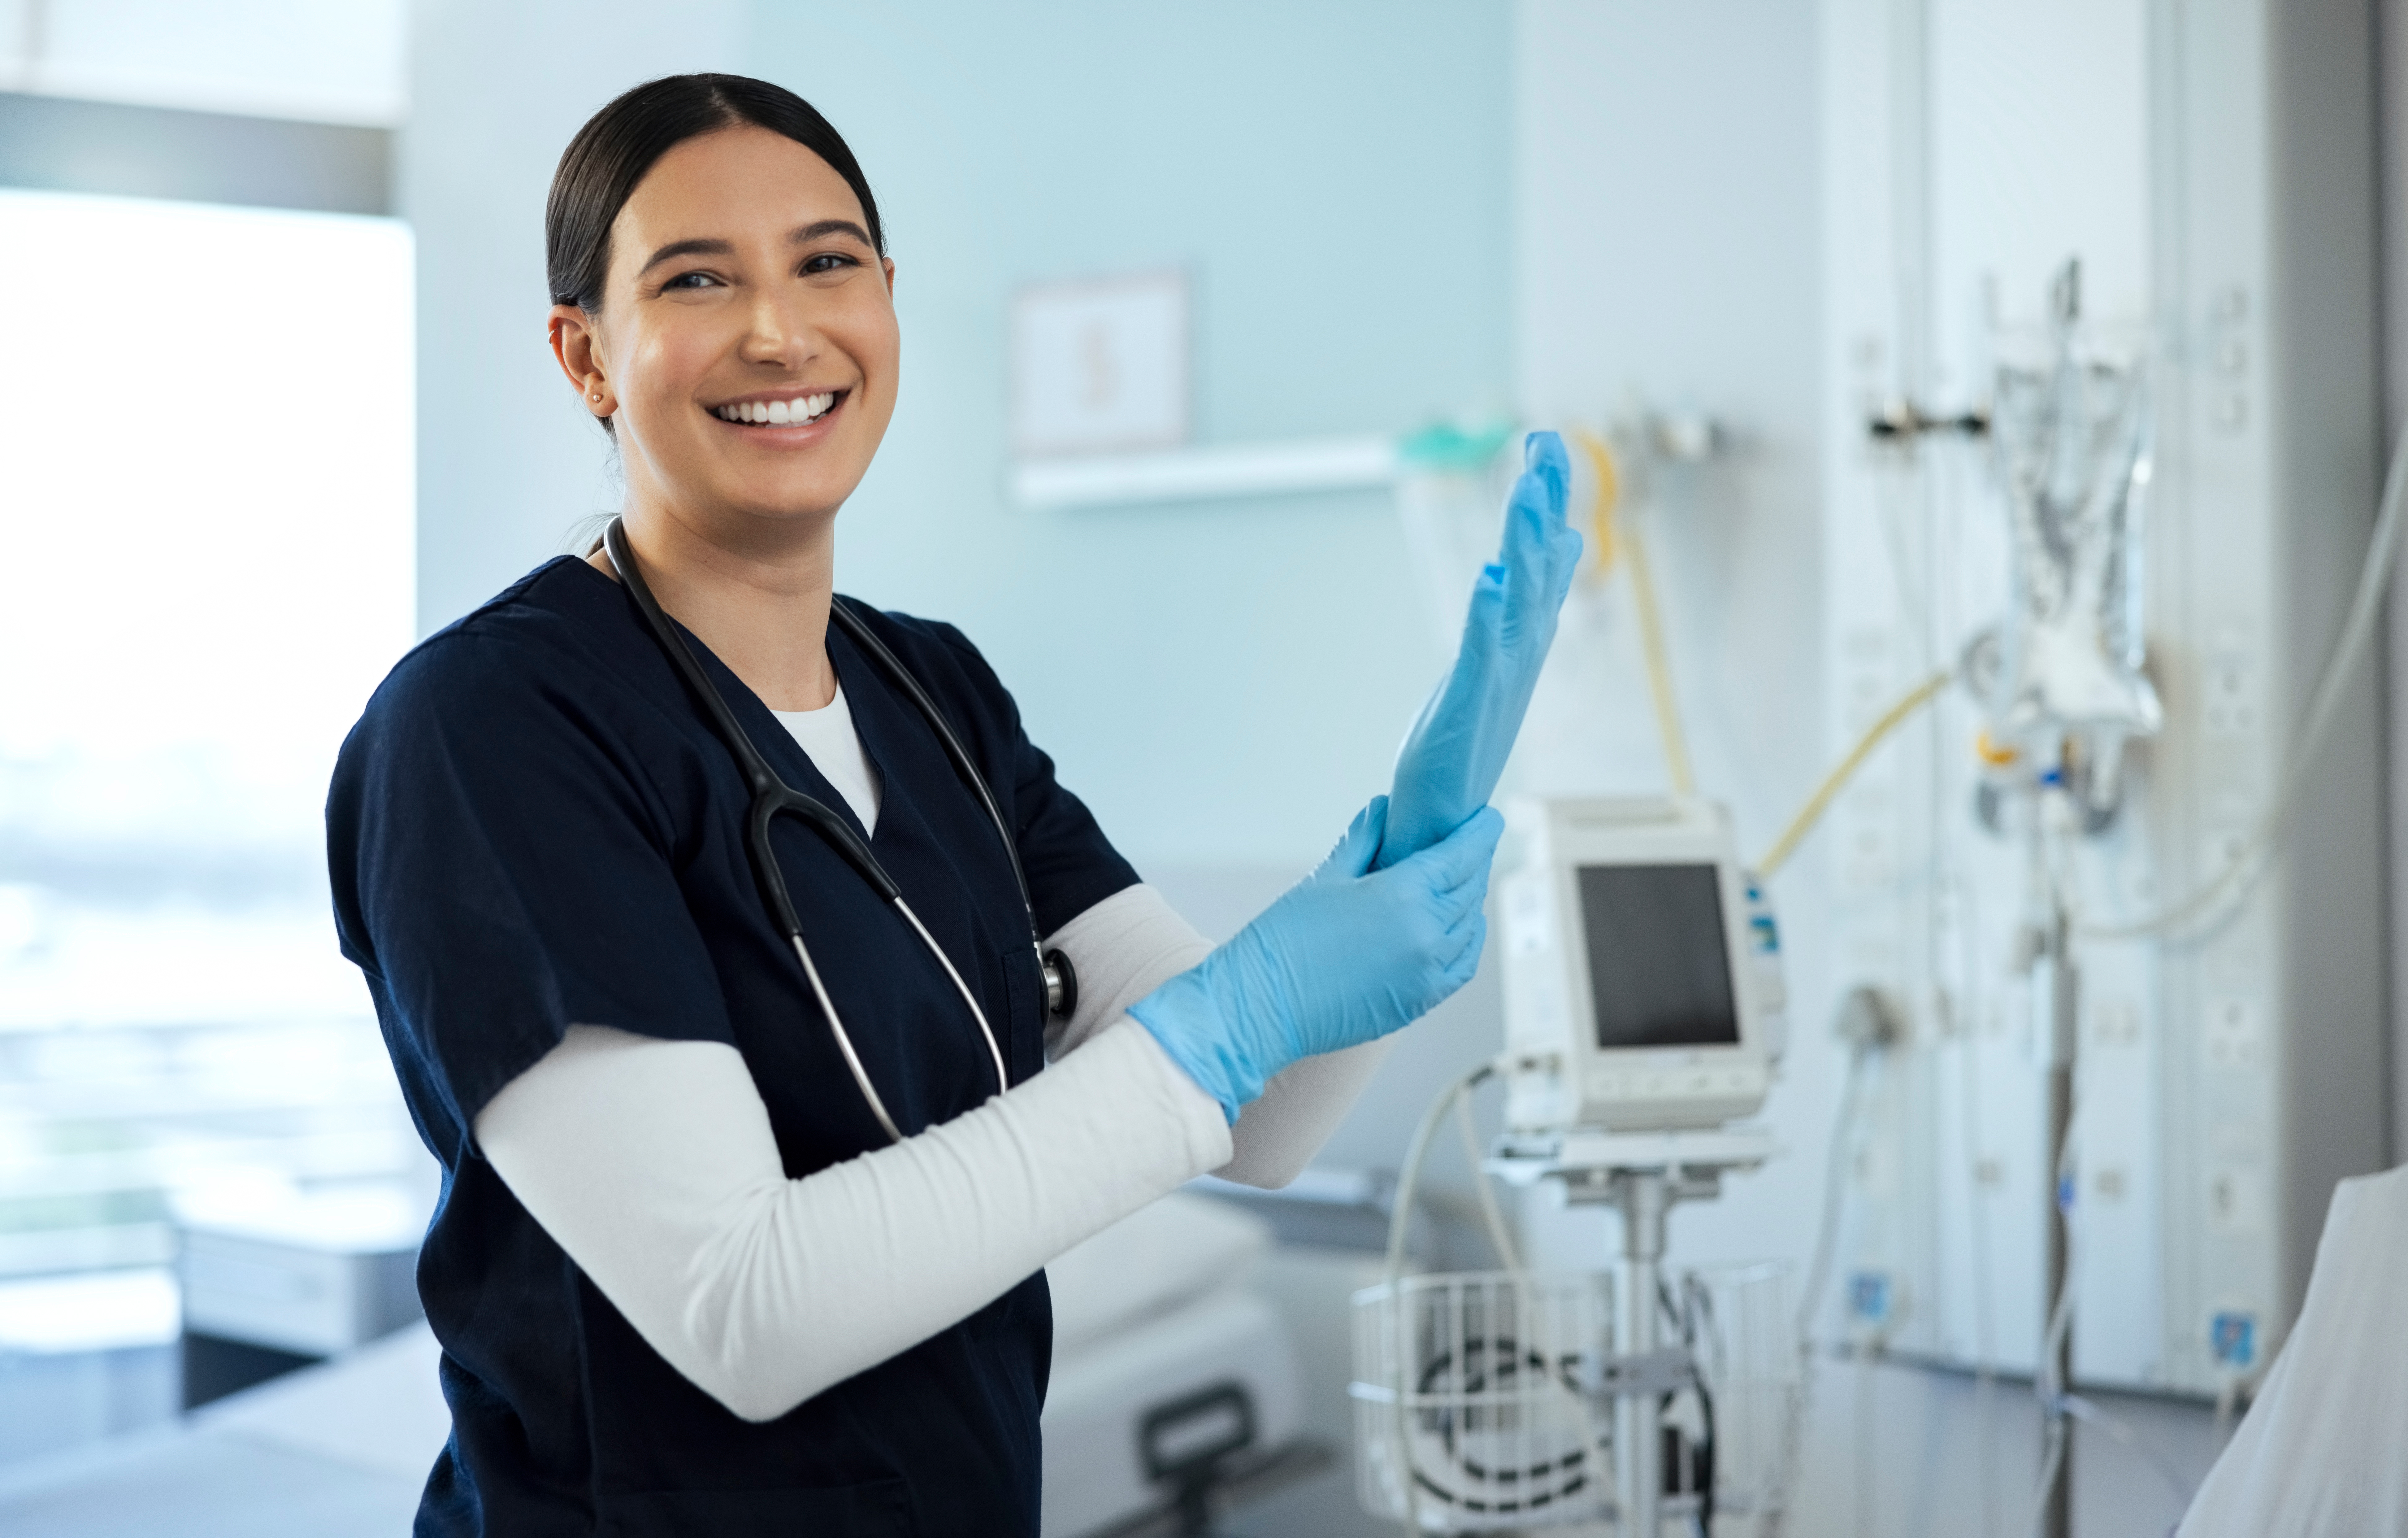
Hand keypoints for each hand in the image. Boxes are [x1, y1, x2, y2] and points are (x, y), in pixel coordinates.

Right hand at [1130, 797, 1502, 1118]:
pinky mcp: (1421, 1000)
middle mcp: (1427, 933)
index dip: (1479, 832)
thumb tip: (1384, 810)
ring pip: (1471, 926)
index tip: (1488, 818)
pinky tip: (1462, 927)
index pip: (1462, 855)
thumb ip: (1363, 839)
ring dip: (1471, 900)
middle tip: (1471, 843)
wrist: (1264, 1006)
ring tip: (1462, 882)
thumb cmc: (1285, 939)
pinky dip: (1469, 940)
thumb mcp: (1325, 877)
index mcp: (1404, 895)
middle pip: (1470, 888)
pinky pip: (1462, 964)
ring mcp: (1428, 971)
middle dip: (1475, 861)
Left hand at [1380, 430, 1581, 866]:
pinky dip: (1488, 615)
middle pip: (1538, 563)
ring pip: (1519, 596)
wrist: (1442, 814)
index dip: (1547, 501)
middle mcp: (1520, 650)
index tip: (1545, 446)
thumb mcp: (1491, 662)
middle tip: (1545, 442)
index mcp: (1523, 638)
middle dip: (1544, 501)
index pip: (1542, 557)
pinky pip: (1482, 650)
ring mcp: (1499, 675)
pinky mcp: (1469, 701)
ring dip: (1523, 544)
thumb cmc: (1462, 739)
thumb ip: (1516, 611)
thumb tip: (1538, 557)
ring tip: (1526, 493)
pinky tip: (1488, 581)